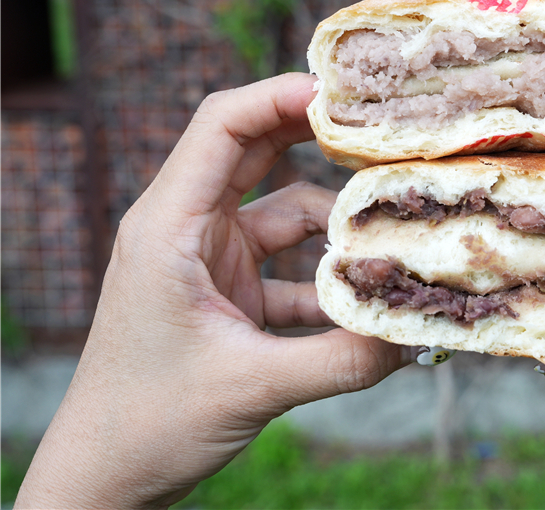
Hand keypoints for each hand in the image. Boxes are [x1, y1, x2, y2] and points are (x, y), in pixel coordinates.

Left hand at [16, 74, 412, 509]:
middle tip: (384, 130)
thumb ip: (341, 360)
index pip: (222, 126)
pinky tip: (368, 303)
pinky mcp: (227, 291)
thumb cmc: (147, 424)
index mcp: (169, 226)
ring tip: (393, 239)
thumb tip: (418, 335)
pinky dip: (328, 281)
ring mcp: (209, 258)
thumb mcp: (252, 387)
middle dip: (320, 138)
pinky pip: (290, 267)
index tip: (345, 95)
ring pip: (285, 212)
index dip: (281, 95)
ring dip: (336, 228)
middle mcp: (187, 228)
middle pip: (257, 150)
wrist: (104, 477)